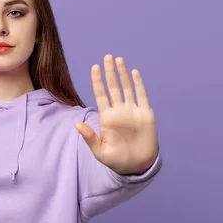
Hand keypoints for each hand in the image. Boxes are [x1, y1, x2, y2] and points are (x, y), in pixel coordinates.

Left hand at [75, 54, 158, 174]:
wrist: (137, 166)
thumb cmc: (116, 160)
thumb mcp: (100, 151)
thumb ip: (89, 137)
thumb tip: (76, 124)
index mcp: (107, 117)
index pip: (101, 94)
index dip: (97, 81)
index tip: (94, 67)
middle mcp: (119, 111)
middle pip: (113, 87)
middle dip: (110, 72)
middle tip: (107, 56)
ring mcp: (132, 111)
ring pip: (127, 87)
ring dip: (123, 74)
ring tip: (118, 59)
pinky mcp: (145, 114)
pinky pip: (142, 95)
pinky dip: (138, 84)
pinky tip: (134, 72)